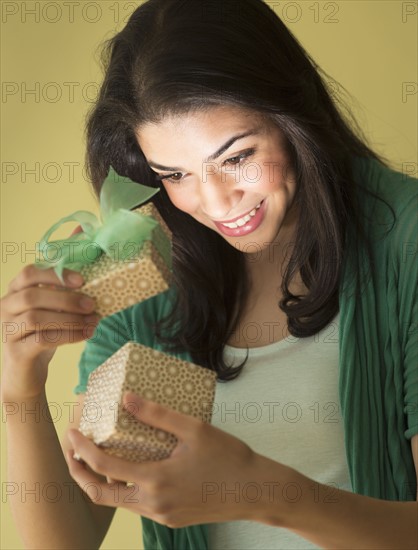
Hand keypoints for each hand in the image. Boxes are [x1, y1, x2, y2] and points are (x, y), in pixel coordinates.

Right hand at [1, 265, 99, 398]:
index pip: (29, 273)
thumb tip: (92, 291)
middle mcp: (6, 308)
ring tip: (92, 321)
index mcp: (14, 292)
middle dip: (67, 299)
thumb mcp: (51, 313)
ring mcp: (7, 331)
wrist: (25, 374)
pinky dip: (68, 335)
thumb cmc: (41, 336)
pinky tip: (86, 334)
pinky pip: (42, 339)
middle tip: (92, 305)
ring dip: (70, 319)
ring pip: (37, 319)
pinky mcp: (16, 352)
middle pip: (32, 296)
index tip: (81, 281)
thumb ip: (62, 298)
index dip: (55, 275)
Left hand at [67, 392, 274, 527]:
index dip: (83, 449)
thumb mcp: (194, 429)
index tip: (72, 432)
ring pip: (118, 503)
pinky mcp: (171, 519)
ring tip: (96, 457)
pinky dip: (123, 489)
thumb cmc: (228, 458)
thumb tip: (127, 398)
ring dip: (101, 482)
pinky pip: (137, 506)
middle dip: (79, 473)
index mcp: (156, 481)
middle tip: (73, 450)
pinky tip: (130, 469)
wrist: (255, 492)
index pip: (105, 468)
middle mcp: (154, 504)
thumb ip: (158, 415)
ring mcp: (162, 515)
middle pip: (100, 495)